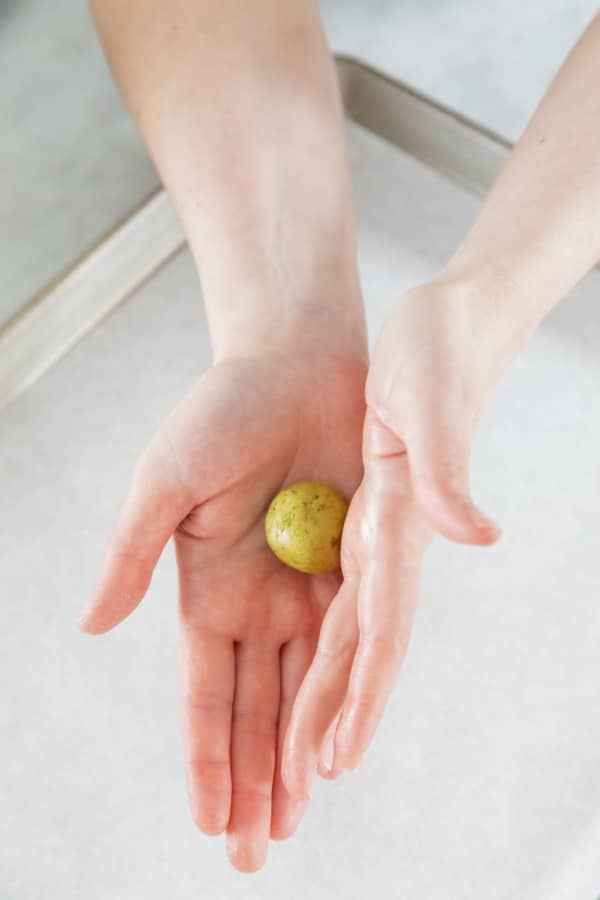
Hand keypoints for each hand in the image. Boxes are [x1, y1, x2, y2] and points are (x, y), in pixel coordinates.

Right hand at [79, 349, 365, 871]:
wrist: (298, 362)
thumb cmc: (223, 412)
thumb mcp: (166, 485)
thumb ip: (132, 557)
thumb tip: (88, 626)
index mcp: (206, 590)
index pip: (206, 693)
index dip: (207, 756)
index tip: (208, 821)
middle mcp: (257, 602)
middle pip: (255, 709)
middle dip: (251, 782)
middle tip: (251, 855)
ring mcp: (306, 590)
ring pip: (303, 693)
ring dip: (297, 760)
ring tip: (291, 825)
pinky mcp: (355, 567)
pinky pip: (352, 647)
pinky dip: (345, 700)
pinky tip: (341, 751)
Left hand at [283, 278, 514, 794]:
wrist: (447, 328)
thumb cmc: (440, 357)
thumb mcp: (433, 403)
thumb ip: (451, 472)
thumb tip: (480, 537)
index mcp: (401, 526)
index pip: (380, 626)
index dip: (360, 693)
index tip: (336, 757)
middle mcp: (389, 543)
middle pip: (355, 647)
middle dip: (330, 717)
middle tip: (301, 791)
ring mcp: (374, 533)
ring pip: (340, 632)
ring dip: (318, 697)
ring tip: (292, 759)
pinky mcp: (360, 513)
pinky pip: (330, 591)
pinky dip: (314, 642)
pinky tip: (296, 670)